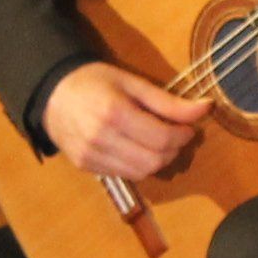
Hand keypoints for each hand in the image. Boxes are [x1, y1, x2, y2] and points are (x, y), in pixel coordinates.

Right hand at [43, 60, 207, 181]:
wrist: (51, 93)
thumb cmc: (94, 82)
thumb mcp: (132, 83)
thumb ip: (168, 101)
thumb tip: (206, 108)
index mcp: (114, 113)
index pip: (162, 138)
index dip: (183, 136)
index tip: (188, 127)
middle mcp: (101, 138)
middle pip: (154, 160)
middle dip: (173, 150)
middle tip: (175, 135)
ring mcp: (91, 156)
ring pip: (141, 173)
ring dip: (158, 160)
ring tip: (157, 142)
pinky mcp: (85, 166)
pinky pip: (124, 175)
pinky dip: (138, 165)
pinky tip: (136, 148)